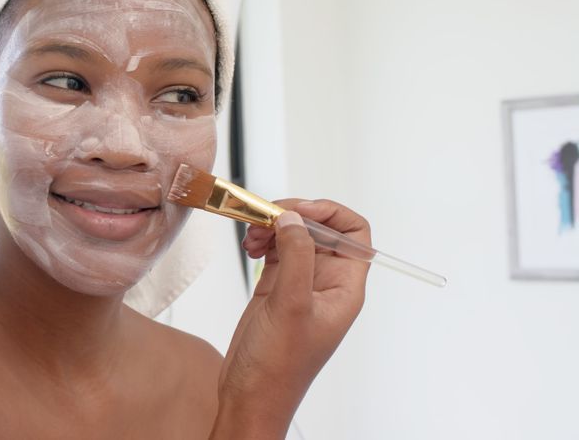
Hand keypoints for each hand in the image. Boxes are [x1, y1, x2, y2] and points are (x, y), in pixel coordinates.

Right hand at [213, 199, 371, 438]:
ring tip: (252, 234)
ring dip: (274, 227)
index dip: (332, 214)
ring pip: (295, 237)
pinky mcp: (276, 288)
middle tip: (266, 215)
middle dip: (295, 217)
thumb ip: (295, 256)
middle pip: (321, 230)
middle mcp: (325, 283)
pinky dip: (262, 241)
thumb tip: (294, 219)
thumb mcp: (290, 306)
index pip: (355, 234)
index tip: (301, 211)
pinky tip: (250, 246)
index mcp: (344, 288)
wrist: (251, 395)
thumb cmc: (279, 366)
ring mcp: (300, 285)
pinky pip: (276, 251)